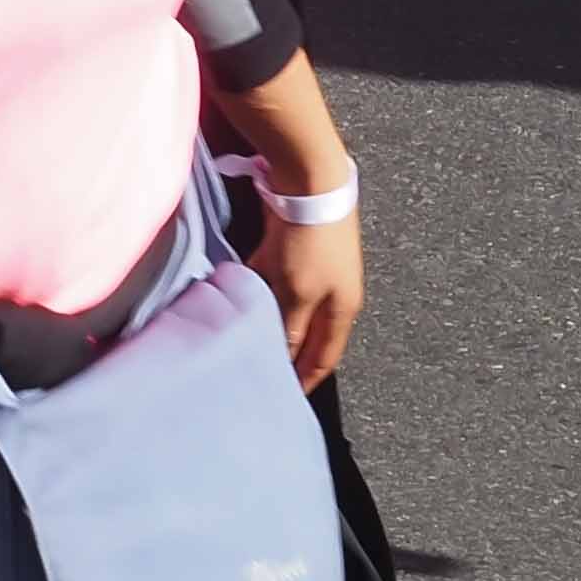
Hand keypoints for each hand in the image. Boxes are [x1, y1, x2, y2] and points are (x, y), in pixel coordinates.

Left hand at [244, 189, 361, 386]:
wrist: (310, 181)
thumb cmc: (312, 241)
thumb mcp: (298, 293)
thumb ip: (290, 326)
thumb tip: (284, 355)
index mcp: (342, 309)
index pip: (324, 356)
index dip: (306, 379)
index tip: (285, 399)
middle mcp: (332, 293)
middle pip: (306, 333)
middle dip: (285, 352)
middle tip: (257, 371)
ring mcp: (314, 269)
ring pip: (288, 306)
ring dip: (269, 320)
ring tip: (243, 339)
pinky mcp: (295, 249)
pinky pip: (275, 279)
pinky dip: (260, 290)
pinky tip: (238, 298)